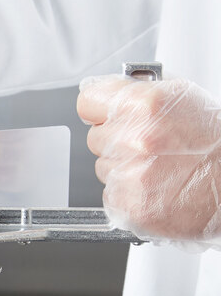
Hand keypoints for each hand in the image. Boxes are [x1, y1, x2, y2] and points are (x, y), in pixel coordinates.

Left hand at [77, 74, 220, 244]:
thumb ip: (136, 91)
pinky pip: (110, 194)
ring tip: (157, 167)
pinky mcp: (129, 205)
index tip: (103, 114)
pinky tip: (155, 187)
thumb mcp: (180, 97)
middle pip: (95, 137)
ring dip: (122, 167)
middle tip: (147, 145)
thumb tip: (104, 90)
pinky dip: (127, 193)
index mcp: (143, 105)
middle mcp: (133, 139)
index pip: (88, 101)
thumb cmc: (213, 141)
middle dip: (115, 140)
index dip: (97, 108)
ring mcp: (129, 175)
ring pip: (103, 167)